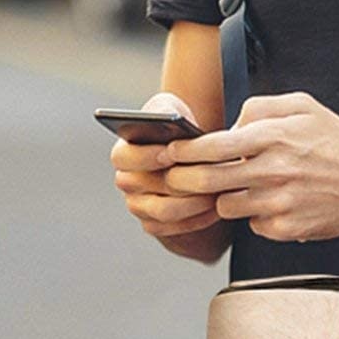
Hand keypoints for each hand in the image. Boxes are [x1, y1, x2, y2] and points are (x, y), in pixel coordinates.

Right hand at [110, 92, 220, 240]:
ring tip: (214, 193)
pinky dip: (195, 220)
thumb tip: (166, 119)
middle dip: (177, 182)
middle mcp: (125, 181)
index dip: (147, 156)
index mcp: (123, 153)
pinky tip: (216, 208)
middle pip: (145, 188)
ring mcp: (137, 205)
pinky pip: (172, 229)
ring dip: (191, 204)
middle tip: (202, 176)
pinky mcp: (153, 223)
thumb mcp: (170, 109)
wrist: (188, 148)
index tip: (171, 153)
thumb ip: (164, 110)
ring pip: (162, 211)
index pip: (124, 157)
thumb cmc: (177, 126)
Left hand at [160, 92, 338, 241]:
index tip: (170, 152)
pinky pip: (252, 224)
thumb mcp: (302, 106)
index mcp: (273, 137)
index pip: (213, 146)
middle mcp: (274, 170)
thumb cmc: (334, 141)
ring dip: (222, 197)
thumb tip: (230, 124)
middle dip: (183, 180)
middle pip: (208, 180)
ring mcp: (280, 202)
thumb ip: (261, 108)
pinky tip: (268, 203)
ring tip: (234, 187)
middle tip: (174, 178)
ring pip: (226, 206)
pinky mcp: (287, 228)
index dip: (184, 151)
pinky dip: (253, 216)